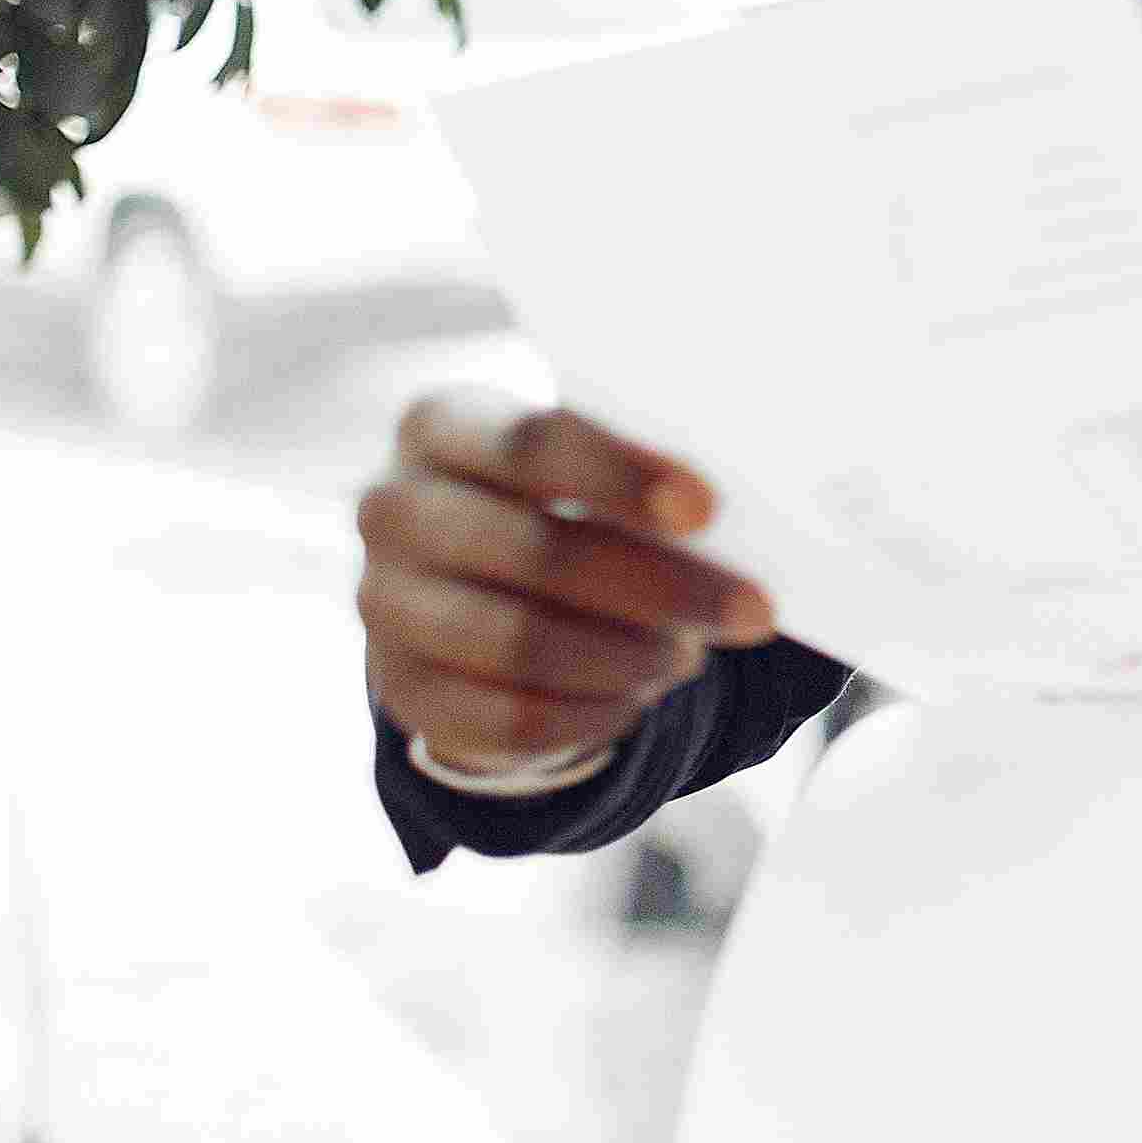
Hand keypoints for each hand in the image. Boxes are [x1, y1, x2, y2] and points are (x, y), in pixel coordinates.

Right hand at [354, 391, 774, 776]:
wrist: (470, 581)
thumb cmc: (556, 500)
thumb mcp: (586, 465)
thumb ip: (644, 478)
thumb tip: (732, 520)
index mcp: (441, 425)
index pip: (534, 443)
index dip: (624, 476)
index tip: (708, 510)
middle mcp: (394, 510)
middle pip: (535, 551)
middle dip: (660, 586)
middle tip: (755, 611)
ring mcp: (386, 605)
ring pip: (521, 643)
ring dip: (629, 656)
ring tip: (689, 653)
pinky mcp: (402, 690)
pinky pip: (510, 717)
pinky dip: (594, 712)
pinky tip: (640, 694)